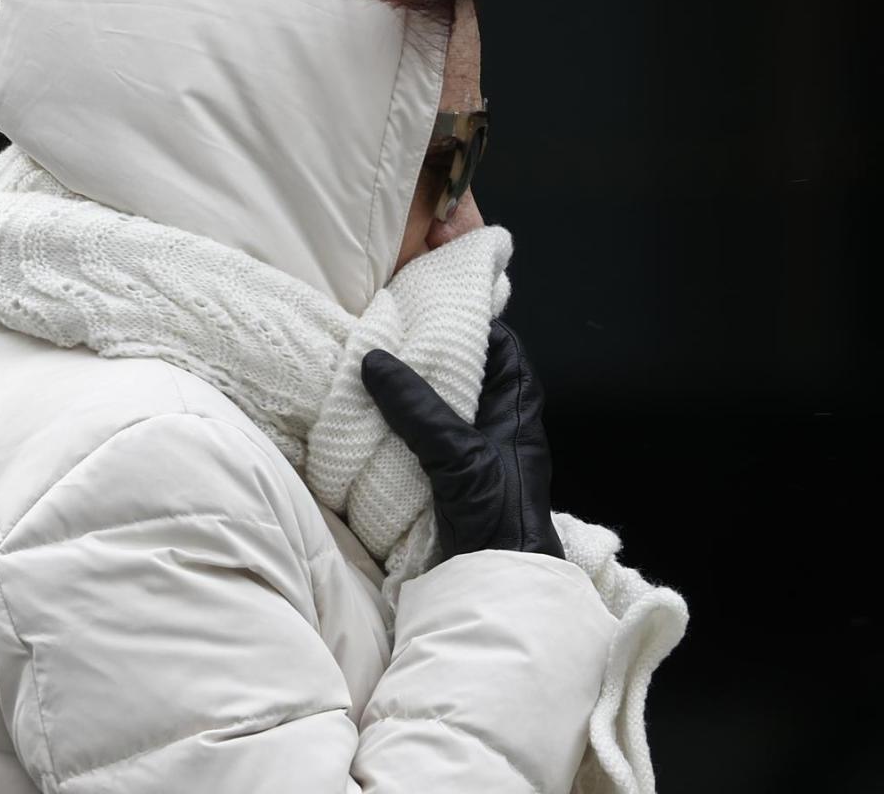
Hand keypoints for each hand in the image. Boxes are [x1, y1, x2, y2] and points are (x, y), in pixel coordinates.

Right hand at [359, 319, 562, 558]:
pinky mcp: (446, 475)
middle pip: (463, 373)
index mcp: (516, 407)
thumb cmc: (498, 513)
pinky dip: (397, 425)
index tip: (433, 305)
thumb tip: (375, 360)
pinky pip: (419, 437)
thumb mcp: (459, 452)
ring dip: (407, 392)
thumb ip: (418, 408)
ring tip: (369, 367)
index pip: (501, 346)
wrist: (496, 579)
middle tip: (388, 333)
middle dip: (429, 355)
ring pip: (437, 405)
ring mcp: (470, 449)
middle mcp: (495, 423)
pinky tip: (367, 417)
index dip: (474, 321)